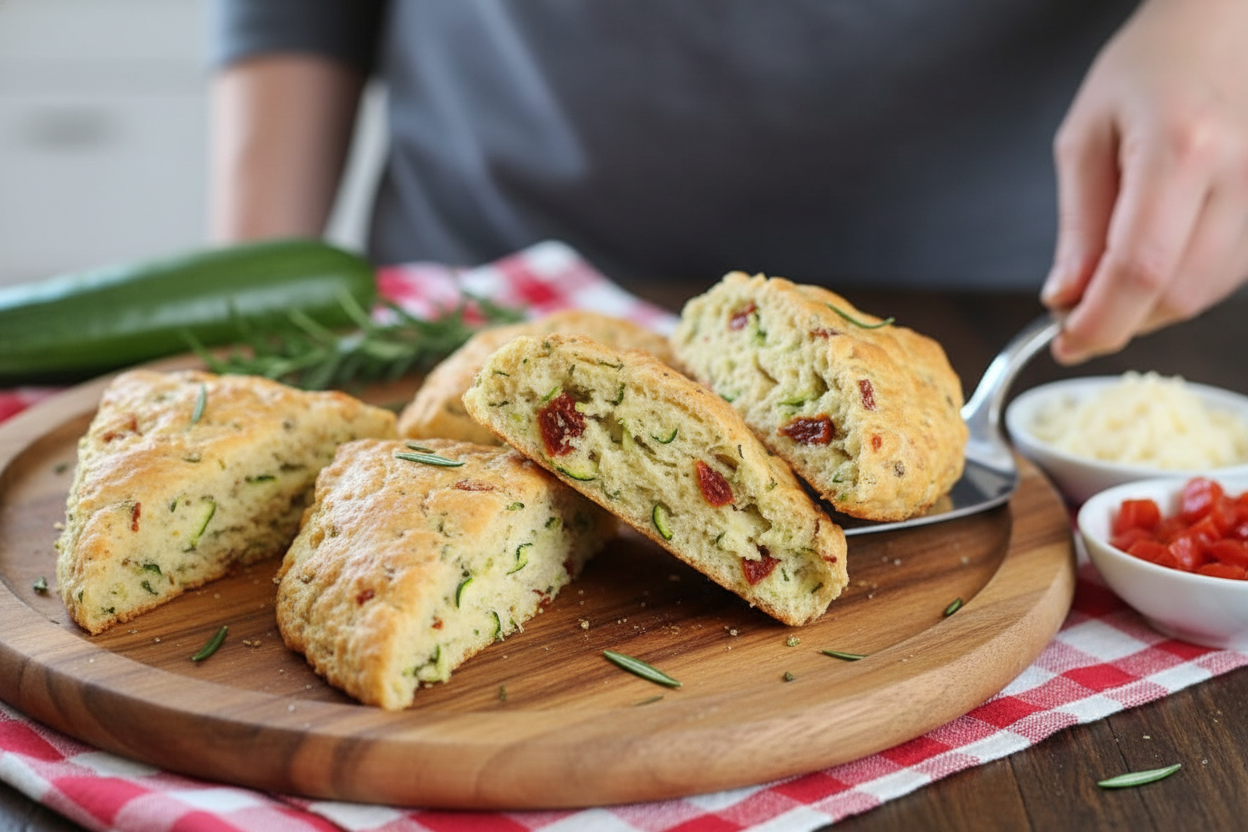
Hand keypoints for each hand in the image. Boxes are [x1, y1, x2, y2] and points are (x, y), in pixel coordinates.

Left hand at [1041, 0, 1247, 363]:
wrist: (1217, 33)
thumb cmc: (1143, 74)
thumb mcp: (1084, 140)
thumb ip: (1077, 227)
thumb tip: (1066, 298)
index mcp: (1182, 148)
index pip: (1140, 269)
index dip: (1100, 321)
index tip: (1065, 341)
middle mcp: (1238, 175)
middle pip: (1178, 294)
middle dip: (1119, 321)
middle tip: (1072, 316)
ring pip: (1204, 294)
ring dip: (1146, 309)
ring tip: (1104, 282)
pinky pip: (1222, 277)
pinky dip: (1175, 288)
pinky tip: (1146, 263)